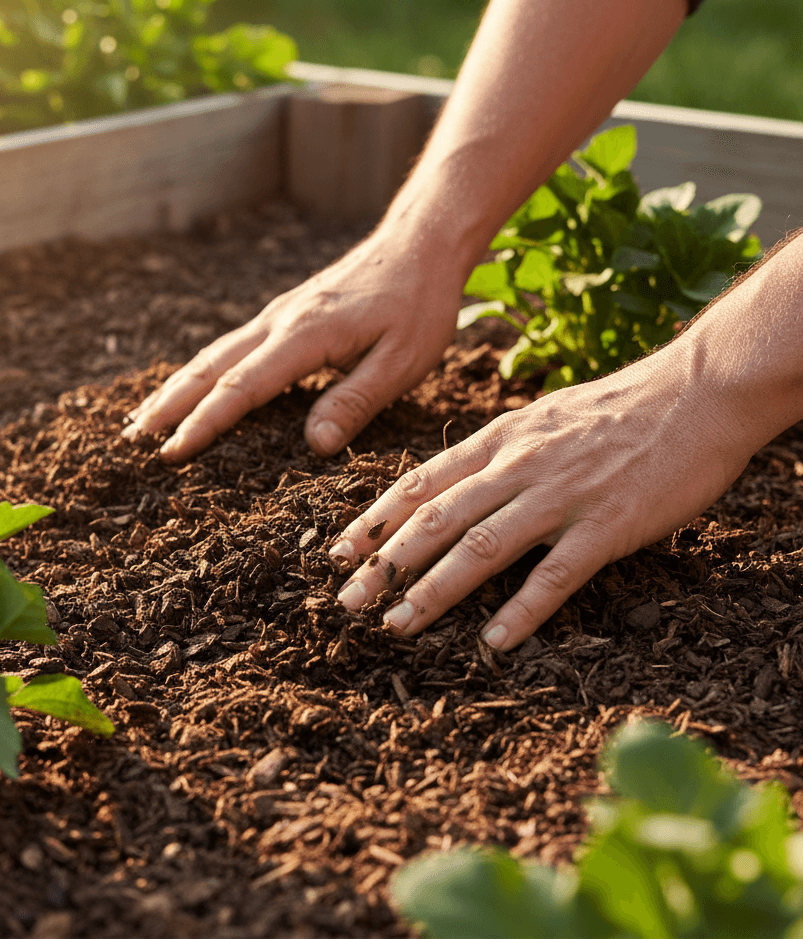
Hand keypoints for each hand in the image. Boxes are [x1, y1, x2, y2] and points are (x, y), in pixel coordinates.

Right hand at [121, 226, 467, 461]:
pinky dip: (202, 370)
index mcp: (306, 335)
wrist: (420, 241)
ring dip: (176, 386)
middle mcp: (281, 321)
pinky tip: (193, 384)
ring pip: (215, 353)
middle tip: (131, 438)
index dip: (205, 423)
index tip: (172, 453)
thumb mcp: (403, 361)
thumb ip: (356, 401)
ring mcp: (279, 314)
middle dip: (170, 404)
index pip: (243, 386)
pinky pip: (232, 346)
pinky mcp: (286, 313)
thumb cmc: (418, 303)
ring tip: (144, 416)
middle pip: (210, 366)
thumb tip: (313, 445)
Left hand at [329, 341, 752, 651]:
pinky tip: (495, 642)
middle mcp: (518, 466)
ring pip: (482, 547)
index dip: (374, 519)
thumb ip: (495, 452)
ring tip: (399, 625)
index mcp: (499, 440)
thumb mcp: (540, 418)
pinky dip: (523, 610)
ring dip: (435, 590)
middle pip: (435, 519)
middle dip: (384, 563)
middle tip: (347, 601)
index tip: (338, 551)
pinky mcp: (607, 524)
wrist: (696, 392)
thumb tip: (451, 483)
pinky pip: (557, 574)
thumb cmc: (617, 409)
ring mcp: (561, 495)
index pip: (419, 482)